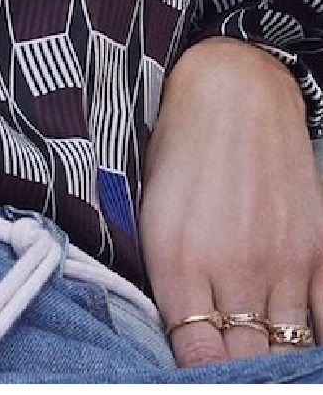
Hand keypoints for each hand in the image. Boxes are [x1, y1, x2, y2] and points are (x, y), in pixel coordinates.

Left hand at [139, 36, 322, 365]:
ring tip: (261, 365)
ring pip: (284, 346)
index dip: (197, 378)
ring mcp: (279, 261)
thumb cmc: (180, 147)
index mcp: (176, 258)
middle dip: (235, 374)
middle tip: (230, 372)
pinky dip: (311, 342)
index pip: (194, 356)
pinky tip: (297, 349)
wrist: (233, 90)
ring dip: (272, 361)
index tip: (199, 378)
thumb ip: (163, 274)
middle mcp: (230, 267)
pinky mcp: (315, 251)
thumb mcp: (149, 207)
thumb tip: (173, 329)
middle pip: (242, 360)